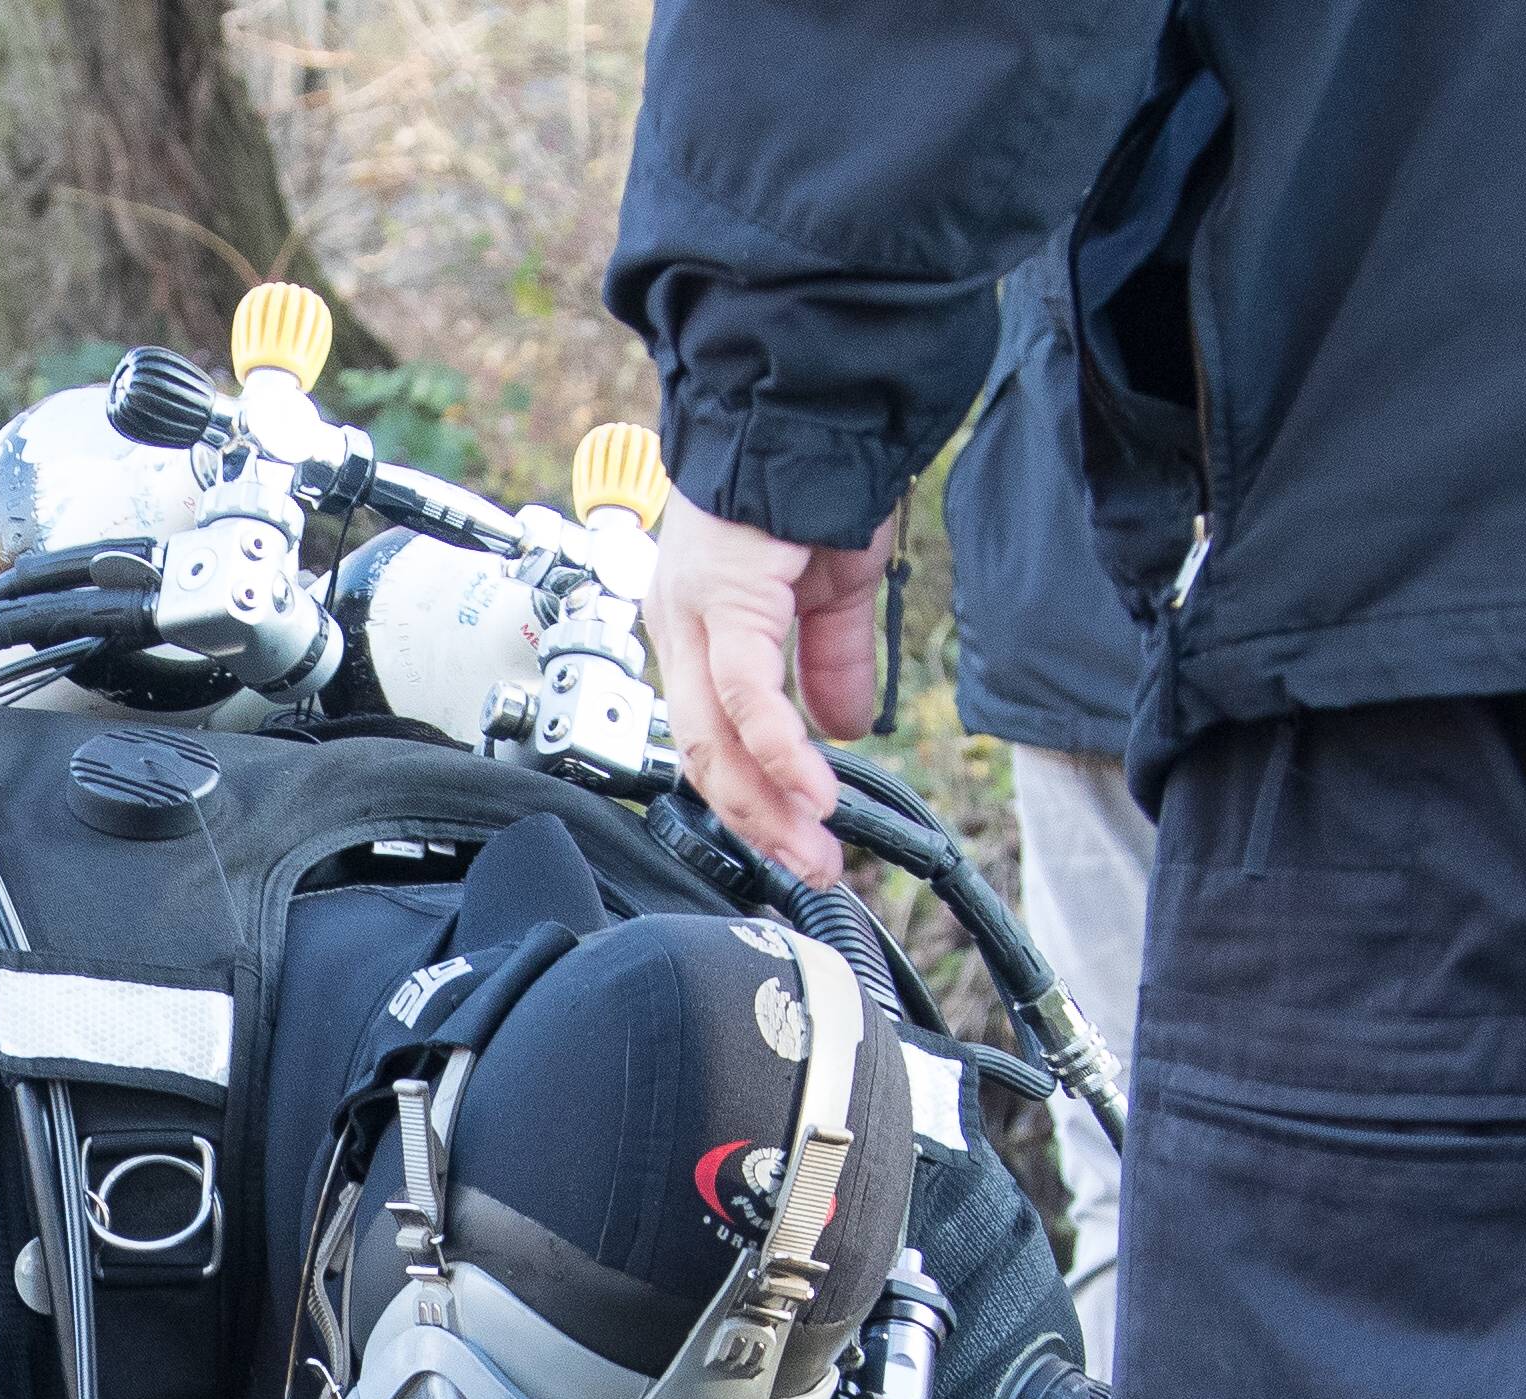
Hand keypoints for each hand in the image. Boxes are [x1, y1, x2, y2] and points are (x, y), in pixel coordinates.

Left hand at [643, 500, 891, 885]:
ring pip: (714, 738)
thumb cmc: (815, 481)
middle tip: (810, 867)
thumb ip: (831, 663)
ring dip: (769, 805)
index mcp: (699, 627)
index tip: (800, 840)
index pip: (710, 737)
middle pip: (702, 755)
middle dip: (758, 824)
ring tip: (815, 846)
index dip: (753, 798)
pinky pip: (747, 696)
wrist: (815, 405)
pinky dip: (782, 752)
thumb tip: (844, 729)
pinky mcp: (726, 598)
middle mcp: (681, 625)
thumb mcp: (830, 593)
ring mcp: (693, 613)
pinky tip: (814, 789)